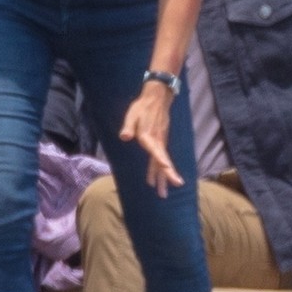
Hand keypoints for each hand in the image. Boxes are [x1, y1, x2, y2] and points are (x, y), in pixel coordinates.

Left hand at [120, 83, 183, 197]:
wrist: (157, 97)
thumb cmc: (142, 106)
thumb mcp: (132, 114)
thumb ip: (128, 126)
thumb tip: (124, 136)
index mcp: (149, 136)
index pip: (156, 151)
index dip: (160, 161)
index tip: (166, 169)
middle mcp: (157, 141)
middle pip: (162, 162)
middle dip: (164, 178)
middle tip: (164, 194)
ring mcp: (161, 142)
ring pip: (163, 163)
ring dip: (163, 178)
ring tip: (163, 193)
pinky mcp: (161, 141)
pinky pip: (162, 158)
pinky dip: (161, 169)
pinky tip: (159, 176)